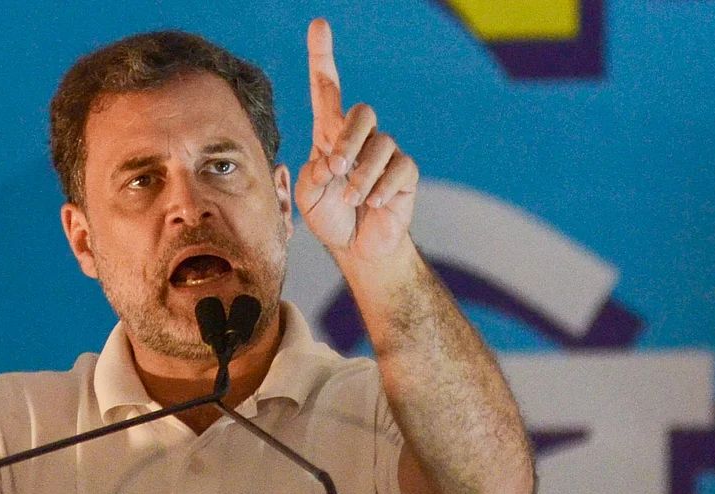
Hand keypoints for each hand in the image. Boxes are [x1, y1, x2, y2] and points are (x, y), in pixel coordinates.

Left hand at [295, 18, 418, 264]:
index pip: (326, 90)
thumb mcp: (308, 196)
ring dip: (361, 176)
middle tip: (335, 169)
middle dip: (348, 140)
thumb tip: (333, 161)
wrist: (356, 248)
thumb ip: (312, 174)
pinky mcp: (406, 173)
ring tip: (351, 200)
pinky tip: (372, 204)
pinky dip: (381, 189)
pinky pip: (399, 169)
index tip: (318, 25)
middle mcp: (359, 137)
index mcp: (330, 135)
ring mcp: (385, 153)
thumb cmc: (329, 217)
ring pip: (380, 145)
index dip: (322, 57)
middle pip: (362, 112)